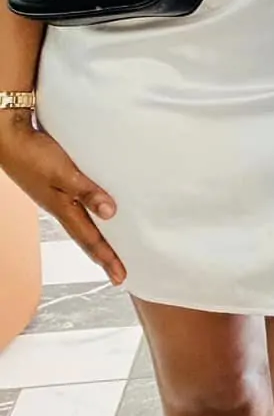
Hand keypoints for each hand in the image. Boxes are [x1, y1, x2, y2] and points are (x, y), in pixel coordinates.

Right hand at [0, 114, 123, 283]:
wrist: (10, 137)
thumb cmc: (34, 155)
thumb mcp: (63, 173)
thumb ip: (86, 191)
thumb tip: (110, 214)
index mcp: (62, 209)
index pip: (90, 239)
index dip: (107, 258)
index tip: (120, 277)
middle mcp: (61, 206)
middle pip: (87, 236)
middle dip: (104, 254)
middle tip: (119, 271)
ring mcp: (57, 196)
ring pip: (83, 222)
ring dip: (97, 236)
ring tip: (112, 246)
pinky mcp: (56, 183)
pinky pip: (79, 204)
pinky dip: (91, 213)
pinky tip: (97, 209)